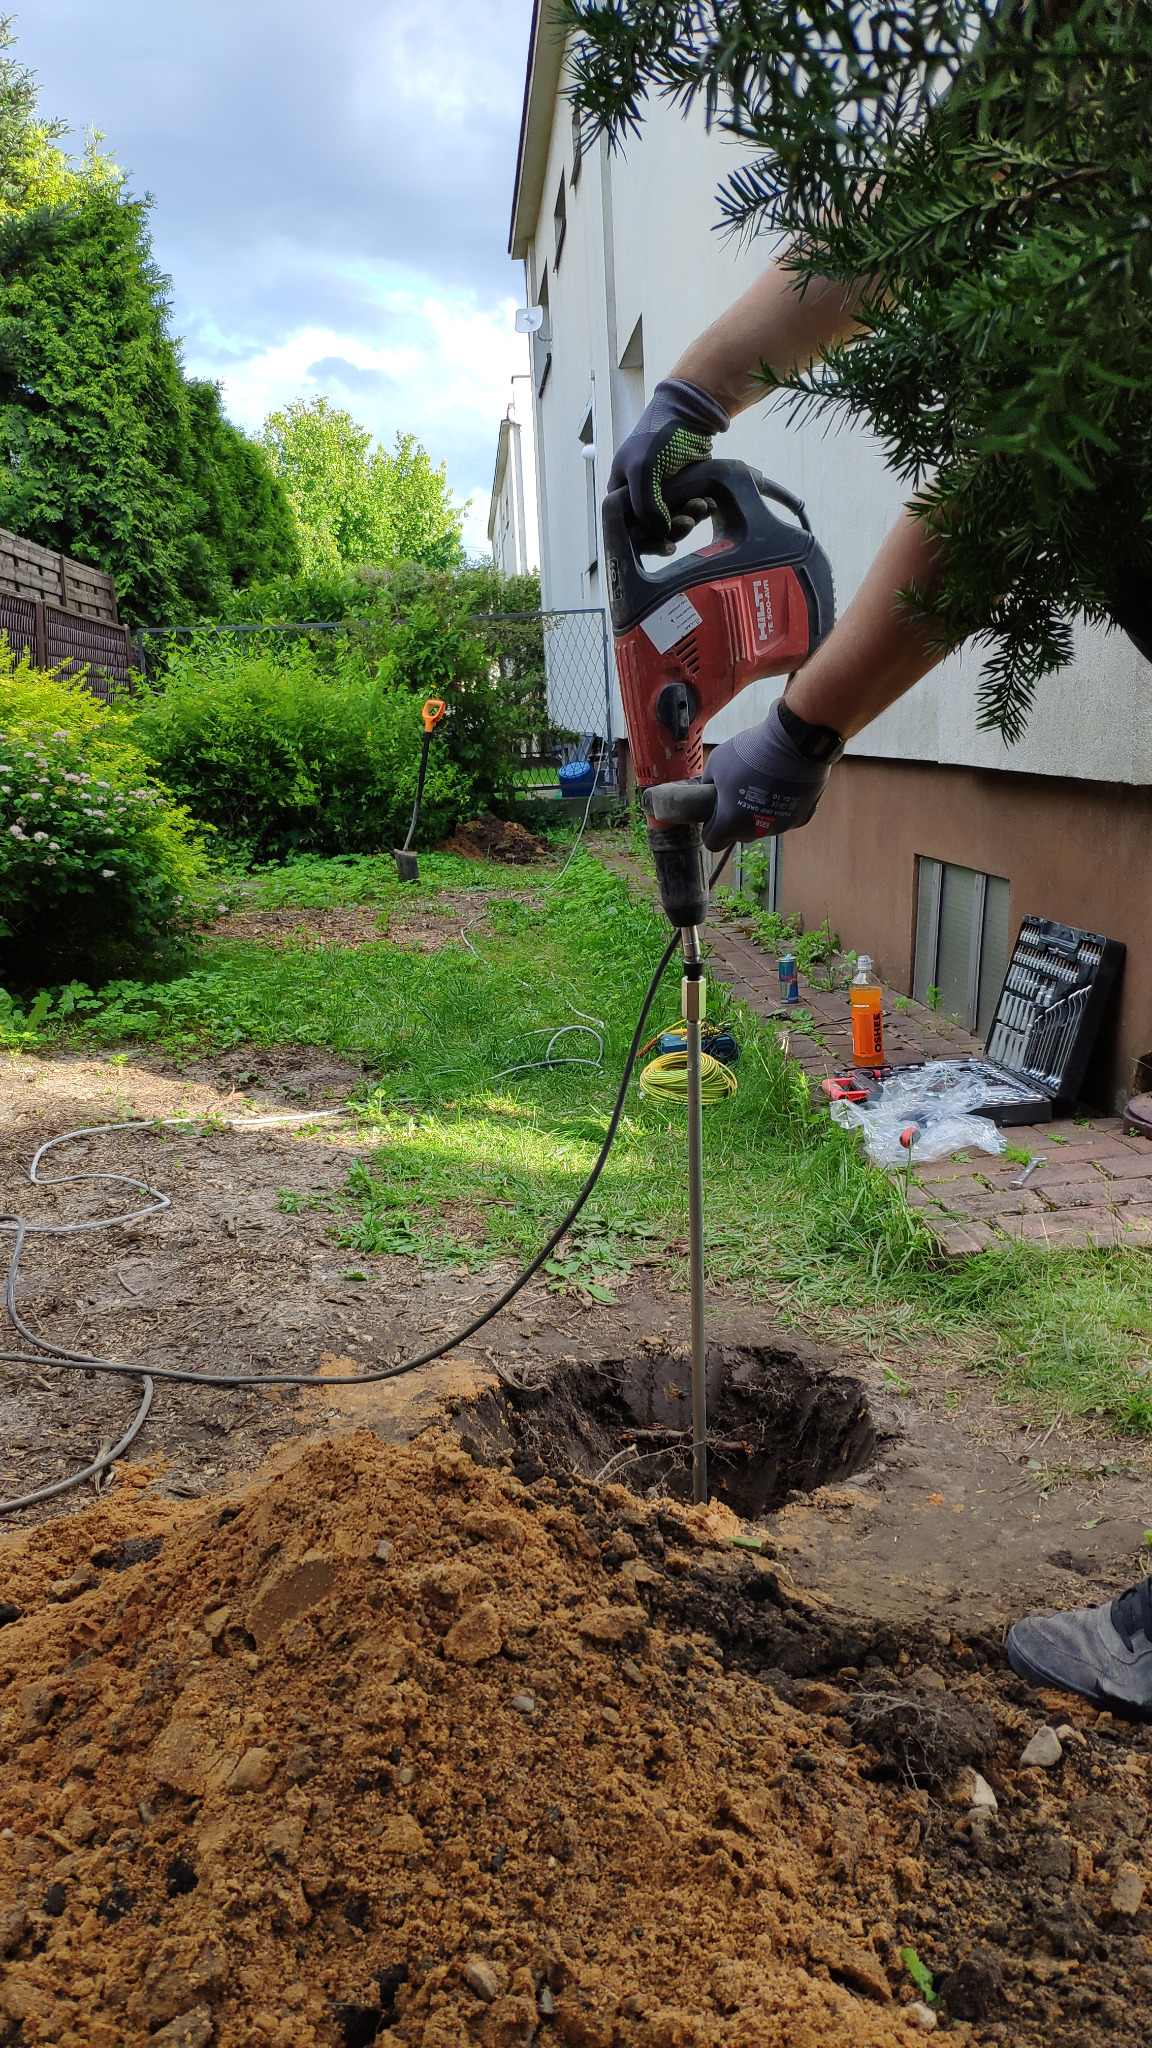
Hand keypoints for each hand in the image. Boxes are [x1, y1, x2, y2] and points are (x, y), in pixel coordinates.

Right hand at [607, 379, 729, 547]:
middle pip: (651, 530)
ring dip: (688, 519)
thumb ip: (645, 505)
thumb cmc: (657, 437)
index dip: (644, 539)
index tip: (665, 543)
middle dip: (671, 530)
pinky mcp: (681, 491)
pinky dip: (698, 511)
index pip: (626, 528)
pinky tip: (708, 505)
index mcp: (620, 492)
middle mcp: (637, 496)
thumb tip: (661, 532)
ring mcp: (660, 494)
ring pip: (672, 522)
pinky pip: (687, 510)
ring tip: (702, 506)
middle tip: (688, 523)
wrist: (688, 414)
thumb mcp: (642, 469)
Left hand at [701, 698, 841, 852]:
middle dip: (736, 819)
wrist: (793, 742)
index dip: (711, 829)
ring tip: (764, 785)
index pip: (713, 842)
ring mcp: (781, 827)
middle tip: (740, 794)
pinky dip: (782, 807)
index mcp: (731, 822)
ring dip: (760, 812)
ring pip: (763, 827)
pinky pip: (785, 817)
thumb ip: (708, 784)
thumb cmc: (752, 752)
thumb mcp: (716, 763)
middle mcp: (756, 830)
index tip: (715, 815)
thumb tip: (708, 792)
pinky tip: (783, 786)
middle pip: (740, 835)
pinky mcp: (800, 818)